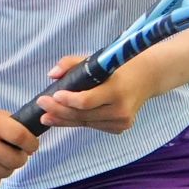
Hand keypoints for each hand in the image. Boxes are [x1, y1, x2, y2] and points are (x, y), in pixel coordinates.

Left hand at [35, 55, 154, 133]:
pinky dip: (79, 121)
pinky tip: (65, 118)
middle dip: (58, 111)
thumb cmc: (118, 66)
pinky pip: (93, 126)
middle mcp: (120, 109)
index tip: (52, 96)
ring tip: (47, 116)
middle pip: (82, 115)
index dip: (67, 101)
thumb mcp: (97, 59)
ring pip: (85, 123)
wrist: (147, 77)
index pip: (86, 101)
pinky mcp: (120, 128)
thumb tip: (52, 75)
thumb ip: (72, 63)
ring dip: (64, 119)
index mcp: (116, 90)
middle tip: (41, 106)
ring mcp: (121, 122)